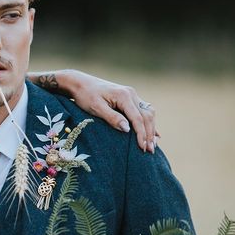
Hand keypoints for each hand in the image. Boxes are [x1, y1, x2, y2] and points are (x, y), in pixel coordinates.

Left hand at [29, 70, 157, 152]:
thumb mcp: (96, 108)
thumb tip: (127, 129)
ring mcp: (132, 95)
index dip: (141, 134)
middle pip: (147, 116)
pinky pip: (144, 111)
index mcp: (124, 96)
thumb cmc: (85, 96)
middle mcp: (131, 94)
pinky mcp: (129, 98)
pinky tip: (154, 133)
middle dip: (149, 134)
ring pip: (148, 113)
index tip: (142, 148)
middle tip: (150, 151)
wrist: (80, 83)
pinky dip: (149, 123)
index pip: (138, 118)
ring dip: (151, 129)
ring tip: (152, 145)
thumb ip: (112, 118)